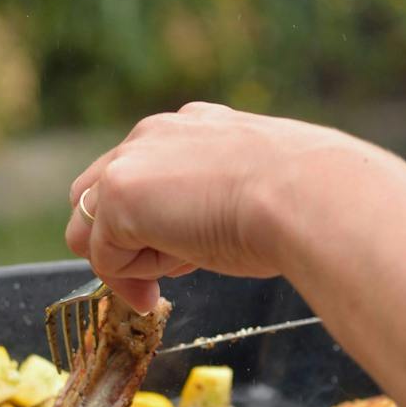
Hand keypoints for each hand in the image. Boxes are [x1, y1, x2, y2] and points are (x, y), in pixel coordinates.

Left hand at [65, 104, 381, 312]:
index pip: (143, 172)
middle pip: (95, 194)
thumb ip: (220, 196)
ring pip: (94, 228)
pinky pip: (105, 257)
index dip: (153, 221)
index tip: (186, 252)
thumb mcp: (258, 187)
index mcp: (194, 127)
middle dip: (122, 239)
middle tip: (167, 273)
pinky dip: (133, 279)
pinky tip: (182, 270)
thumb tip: (215, 231)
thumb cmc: (305, 199)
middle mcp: (156, 133)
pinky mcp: (119, 196)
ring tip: (188, 264)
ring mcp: (131, 161)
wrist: (311, 195)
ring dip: (132, 259)